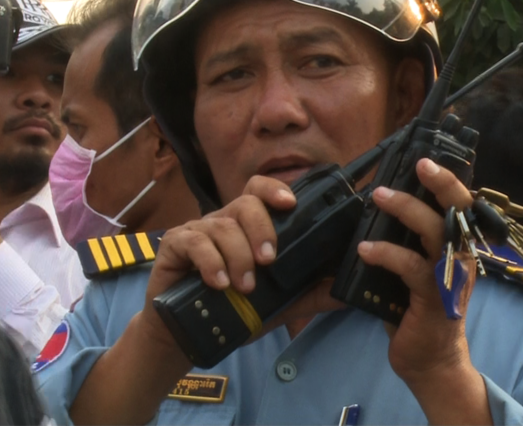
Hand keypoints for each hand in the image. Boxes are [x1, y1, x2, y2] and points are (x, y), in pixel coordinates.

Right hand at [138, 175, 341, 358]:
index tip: (290, 204)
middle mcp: (223, 221)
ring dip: (238, 255)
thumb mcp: (278, 303)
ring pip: (222, 225)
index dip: (275, 189)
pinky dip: (210, 262)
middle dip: (261, 228)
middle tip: (270, 260)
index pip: (259, 191)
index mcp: (246, 226)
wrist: (185, 332)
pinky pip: (194, 242)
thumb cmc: (231, 309)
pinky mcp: (174, 245)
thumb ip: (310, 294)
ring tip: (245, 287)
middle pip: (244, 202)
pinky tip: (219, 283)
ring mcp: (197, 231)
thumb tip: (348, 293)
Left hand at [357, 158, 484, 422]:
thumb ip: (403, 242)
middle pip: (459, 211)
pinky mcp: (435, 299)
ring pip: (436, 232)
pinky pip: (412, 267)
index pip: (459, 206)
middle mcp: (460, 258)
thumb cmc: (416, 312)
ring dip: (407, 210)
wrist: (430, 363)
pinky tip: (365, 250)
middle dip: (442, 183)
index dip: (450, 180)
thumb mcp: (412, 270)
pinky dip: (387, 254)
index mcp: (456, 248)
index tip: (430, 157)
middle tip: (420, 163)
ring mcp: (450, 278)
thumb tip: (373, 211)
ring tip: (378, 196)